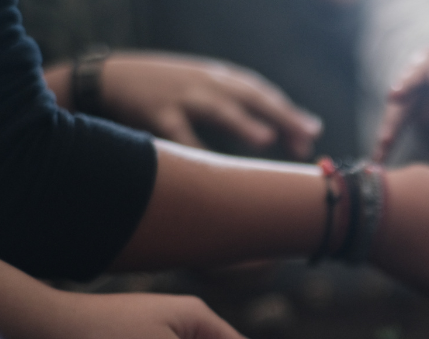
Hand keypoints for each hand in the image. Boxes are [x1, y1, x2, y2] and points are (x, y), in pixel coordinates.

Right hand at [99, 53, 321, 158]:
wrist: (110, 78)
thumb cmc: (170, 93)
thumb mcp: (210, 95)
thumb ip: (248, 114)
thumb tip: (293, 134)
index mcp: (222, 80)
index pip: (264, 95)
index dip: (288, 114)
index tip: (312, 135)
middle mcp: (207, 84)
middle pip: (251, 98)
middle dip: (280, 116)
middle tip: (307, 135)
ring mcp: (182, 96)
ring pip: (217, 109)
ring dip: (242, 122)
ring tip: (267, 138)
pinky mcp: (155, 111)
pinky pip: (177, 133)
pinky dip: (193, 147)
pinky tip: (211, 164)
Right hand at [374, 38, 428, 161]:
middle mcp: (428, 63)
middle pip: (415, 72)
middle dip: (406, 84)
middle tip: (395, 96)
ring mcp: (414, 83)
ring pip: (401, 100)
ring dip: (391, 119)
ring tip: (384, 141)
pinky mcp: (407, 102)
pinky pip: (395, 121)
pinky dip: (388, 138)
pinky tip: (380, 157)